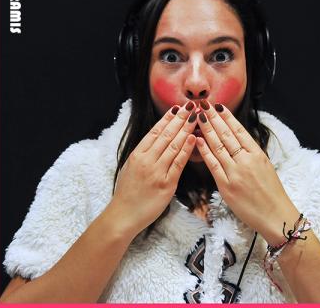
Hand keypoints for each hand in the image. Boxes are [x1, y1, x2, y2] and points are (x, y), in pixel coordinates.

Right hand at [108, 101, 198, 233]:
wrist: (123, 215)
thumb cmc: (129, 193)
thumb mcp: (132, 168)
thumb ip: (145, 154)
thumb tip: (156, 140)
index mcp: (137, 155)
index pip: (154, 132)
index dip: (167, 118)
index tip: (177, 107)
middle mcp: (146, 160)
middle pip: (165, 135)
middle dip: (180, 118)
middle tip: (191, 105)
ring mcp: (156, 171)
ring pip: (173, 145)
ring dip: (186, 129)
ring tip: (196, 117)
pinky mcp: (166, 184)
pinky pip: (178, 163)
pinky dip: (187, 149)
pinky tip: (193, 138)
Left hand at [193, 100, 298, 245]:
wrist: (275, 214)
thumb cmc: (271, 193)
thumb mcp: (265, 168)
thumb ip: (251, 155)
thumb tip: (239, 142)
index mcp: (258, 155)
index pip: (240, 131)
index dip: (227, 117)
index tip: (218, 106)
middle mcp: (247, 160)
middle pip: (227, 135)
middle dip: (214, 118)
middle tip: (203, 104)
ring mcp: (236, 172)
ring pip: (218, 146)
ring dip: (206, 130)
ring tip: (197, 117)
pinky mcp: (227, 185)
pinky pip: (213, 164)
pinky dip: (204, 151)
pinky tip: (197, 140)